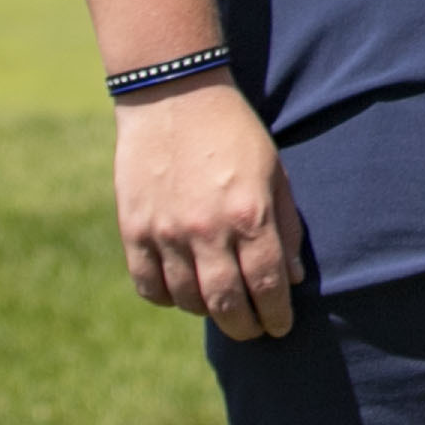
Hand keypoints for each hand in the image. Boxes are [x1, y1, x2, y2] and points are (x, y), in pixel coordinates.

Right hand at [116, 74, 304, 339]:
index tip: (280, 327)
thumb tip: (291, 279)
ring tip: (220, 304)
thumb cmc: (234, 132)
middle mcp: (207, 230)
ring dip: (207, 311)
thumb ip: (286, 227)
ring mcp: (167, 233)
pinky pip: (148, 286)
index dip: (276, 316)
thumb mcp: (275, 171)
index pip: (268, 286)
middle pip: (227, 304)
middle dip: (245, 326)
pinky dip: (166, 298)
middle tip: (253, 329)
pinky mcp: (133, 230)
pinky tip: (181, 291)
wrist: (175, 95)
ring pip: (187, 301)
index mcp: (250, 215)